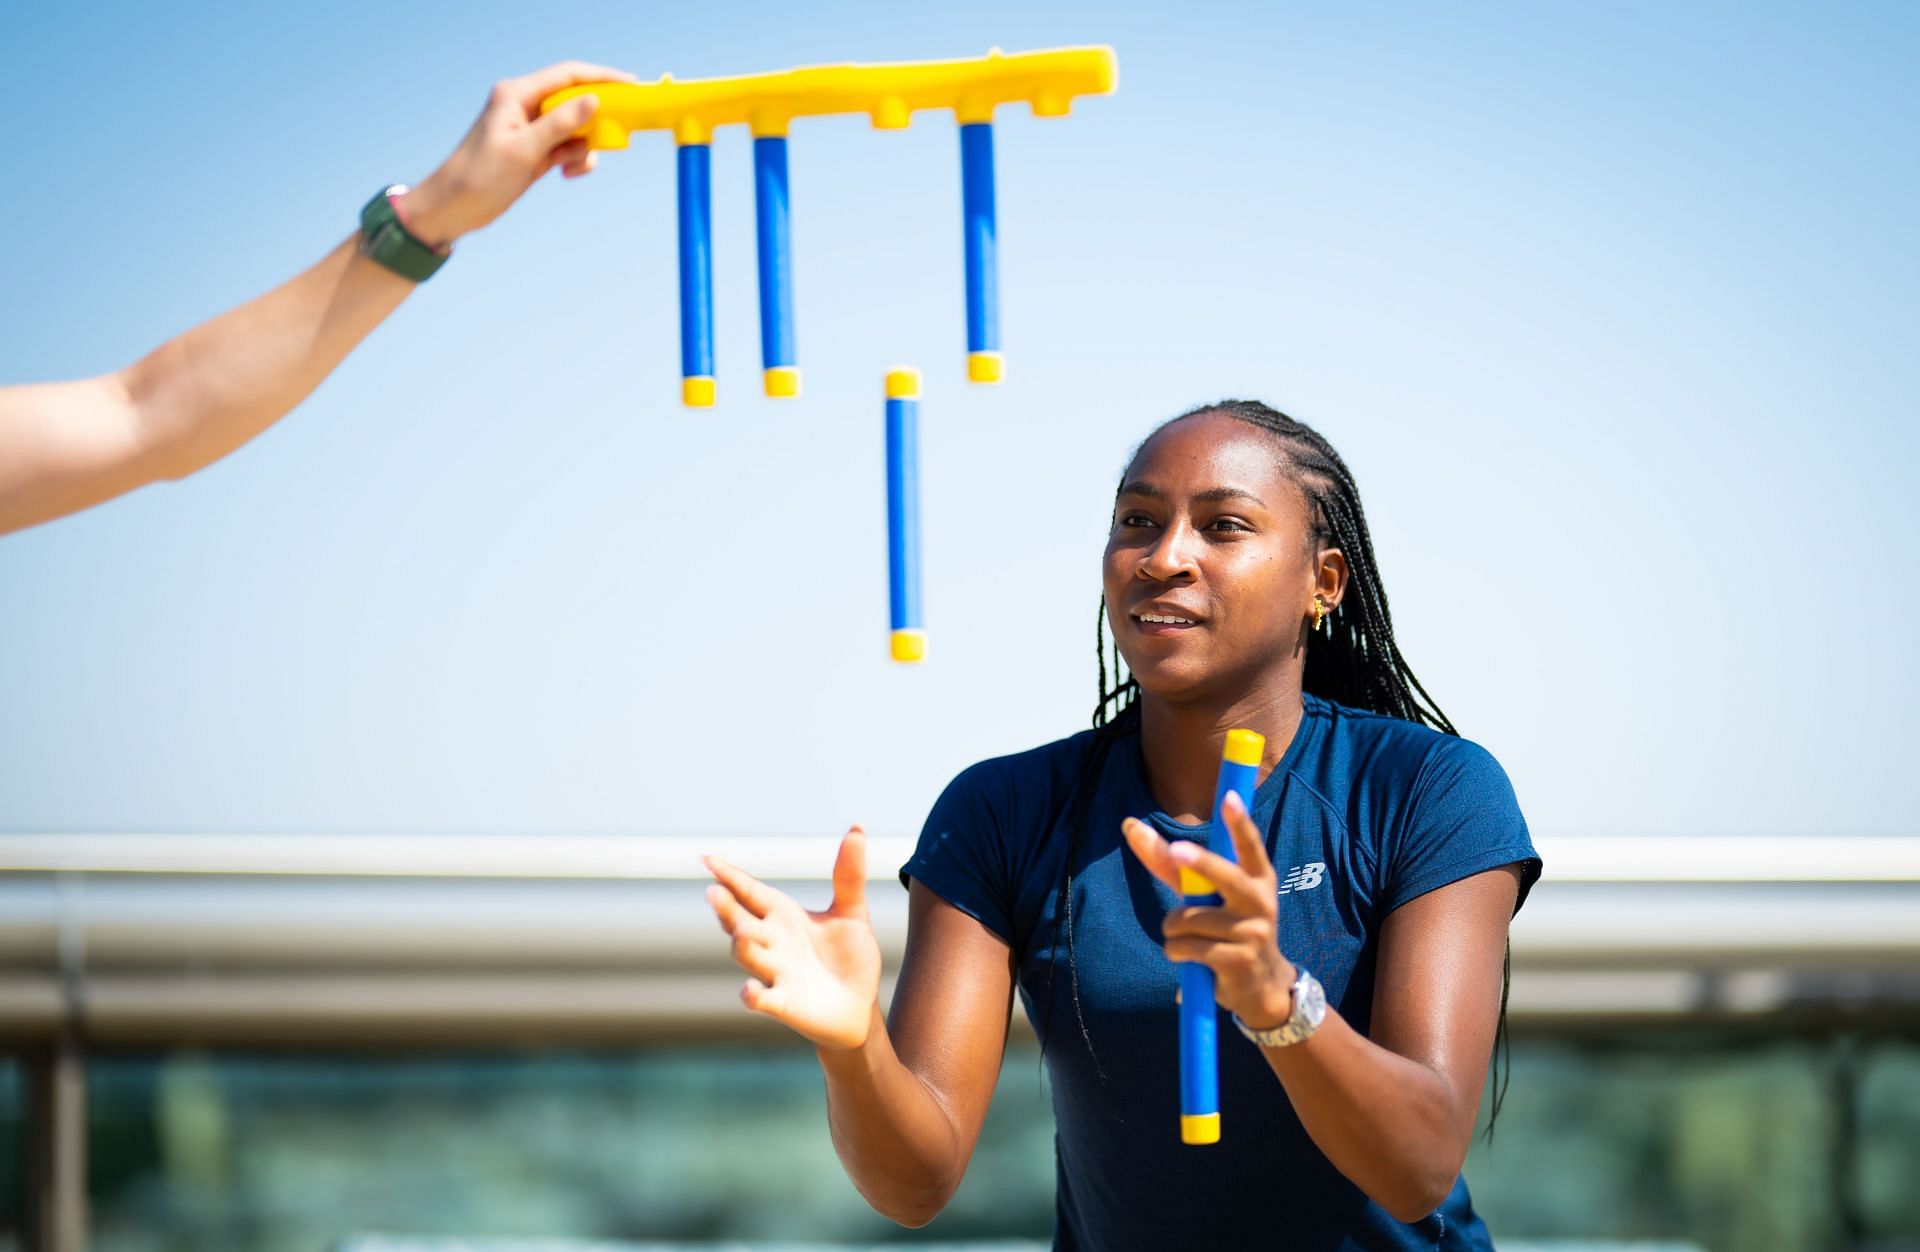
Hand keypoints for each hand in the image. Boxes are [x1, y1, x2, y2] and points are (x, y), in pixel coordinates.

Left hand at [401, 60, 637, 246]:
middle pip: (576, 100)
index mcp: (517, 94)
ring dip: (585, 147)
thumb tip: (593, 101)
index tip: (632, 85)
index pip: (568, 75)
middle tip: (615, 137)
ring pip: (576, 128)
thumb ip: (560, 124)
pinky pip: (568, 147)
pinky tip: (567, 174)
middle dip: (597, 120)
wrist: (454, 208)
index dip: (602, 77)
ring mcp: (532, 129)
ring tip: (573, 169)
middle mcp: (526, 106)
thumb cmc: (479, 175)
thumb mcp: (523, 150)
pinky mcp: (536, 151)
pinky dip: (576, 159)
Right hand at [704, 827, 882, 1051]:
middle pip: (740, 921)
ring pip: (748, 956)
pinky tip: (750, 991)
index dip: (729, 876)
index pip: (749, 892)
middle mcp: (771, 942)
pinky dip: (754, 996)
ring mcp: (774, 973)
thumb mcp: (851, 912)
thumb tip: (858, 827)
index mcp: (782, 916)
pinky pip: (764, 999)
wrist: (859, 1006)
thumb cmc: (848, 958)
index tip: (707, 859)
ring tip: (741, 930)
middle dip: (726, 908)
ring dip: (742, 944)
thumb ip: (848, 875)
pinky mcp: (784, 1004)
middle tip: (714, 891)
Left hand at [1122, 791, 1297, 1029]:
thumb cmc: (1225, 927)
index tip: (1229, 797)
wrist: (1261, 985)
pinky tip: (1188, 958)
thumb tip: (1130, 825)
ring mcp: (1253, 931)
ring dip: (1173, 930)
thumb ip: (1169, 862)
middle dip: (1198, 863)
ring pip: (1188, 918)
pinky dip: (1176, 952)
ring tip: (1186, 939)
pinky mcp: (1238, 959)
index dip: (1239, 822)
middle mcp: (1260, 900)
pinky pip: (1187, 947)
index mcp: (1258, 878)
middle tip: (1177, 851)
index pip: (1249, 845)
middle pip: (1223, 875)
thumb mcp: (1205, 895)